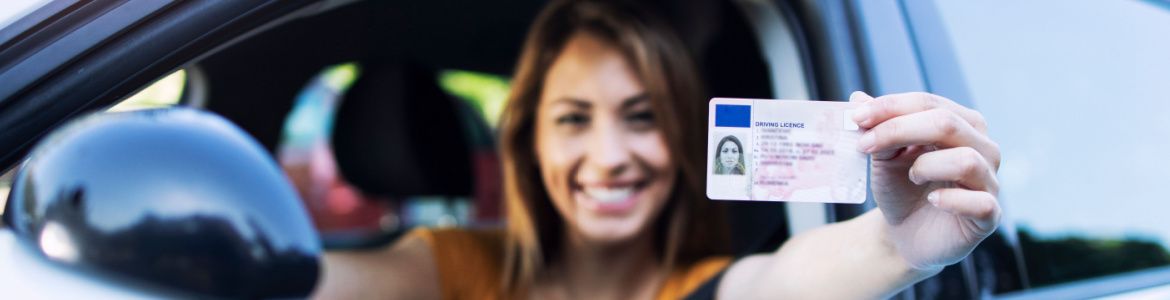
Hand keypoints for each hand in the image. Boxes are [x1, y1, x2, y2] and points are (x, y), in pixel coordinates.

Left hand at [850, 91, 1000, 270]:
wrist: (905, 233)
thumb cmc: (901, 188)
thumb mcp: (885, 156)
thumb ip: (877, 129)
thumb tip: (857, 98)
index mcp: (962, 124)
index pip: (929, 103)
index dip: (892, 107)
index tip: (856, 117)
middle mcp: (983, 148)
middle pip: (947, 124)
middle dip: (899, 130)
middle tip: (864, 145)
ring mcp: (989, 181)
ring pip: (966, 160)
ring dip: (927, 166)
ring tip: (911, 176)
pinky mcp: (988, 216)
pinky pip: (980, 203)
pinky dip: (951, 200)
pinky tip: (932, 200)